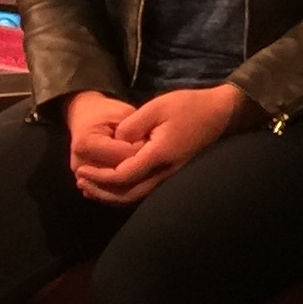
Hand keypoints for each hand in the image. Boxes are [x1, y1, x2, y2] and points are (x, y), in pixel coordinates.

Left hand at [74, 84, 253, 205]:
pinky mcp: (173, 174)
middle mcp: (166, 172)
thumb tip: (115, 142)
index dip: (100, 176)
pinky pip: (146, 190)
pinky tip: (112, 185)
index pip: (123, 176)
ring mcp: (172, 176)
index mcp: (160, 155)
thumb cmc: (189, 106)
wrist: (221, 114)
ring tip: (90, 188)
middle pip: (129, 194)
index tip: (81, 170)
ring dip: (112, 195)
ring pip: (138, 197)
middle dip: (102, 192)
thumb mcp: (156, 107)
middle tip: (81, 183)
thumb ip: (132, 126)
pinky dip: (126, 191)